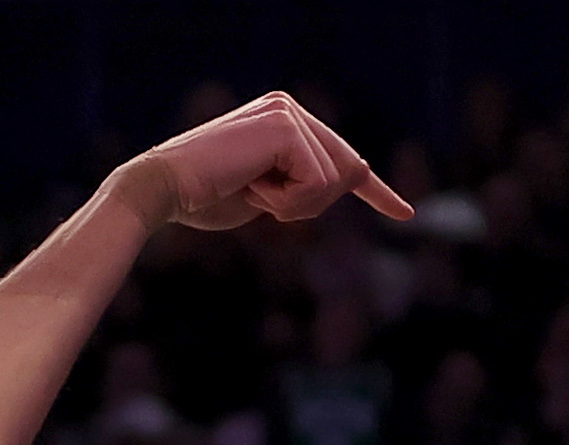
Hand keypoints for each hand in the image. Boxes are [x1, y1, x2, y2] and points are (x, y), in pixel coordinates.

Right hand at [115, 92, 414, 233]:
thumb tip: (356, 173)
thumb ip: (303, 186)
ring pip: (333, 181)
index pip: (341, 158)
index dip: (375, 192)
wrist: (163, 190)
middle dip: (309, 203)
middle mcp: (289, 107)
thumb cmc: (203, 198)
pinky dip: (286, 200)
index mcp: (284, 119)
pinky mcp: (286, 127)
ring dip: (292, 204)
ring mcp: (288, 112)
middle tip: (258, 198)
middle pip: (344, 171)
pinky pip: (317, 182)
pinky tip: (252, 187)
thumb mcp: (266, 195)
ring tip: (249, 191)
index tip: (405, 214)